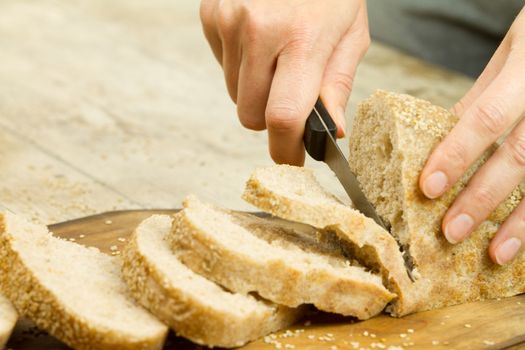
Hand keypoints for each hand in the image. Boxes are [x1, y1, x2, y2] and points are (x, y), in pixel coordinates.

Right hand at [200, 0, 369, 164]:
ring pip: (234, 93)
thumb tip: (329, 131)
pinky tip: (259, 38)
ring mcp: (229, 21)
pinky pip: (222, 65)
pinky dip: (240, 64)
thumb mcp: (351, 32)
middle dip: (269, 117)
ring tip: (276, 55)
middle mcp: (260, 31)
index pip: (284, 117)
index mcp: (303, 39)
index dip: (284, 149)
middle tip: (289, 95)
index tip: (290, 158)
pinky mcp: (212, 14)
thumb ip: (337, 85)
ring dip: (255, 88)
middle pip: (250, 115)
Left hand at [419, 7, 524, 264]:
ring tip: (496, 252)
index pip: (486, 118)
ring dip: (522, 222)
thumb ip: (482, 96)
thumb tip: (445, 133)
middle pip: (519, 156)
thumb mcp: (511, 55)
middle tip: (451, 231)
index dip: (457, 155)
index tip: (428, 187)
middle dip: (482, 199)